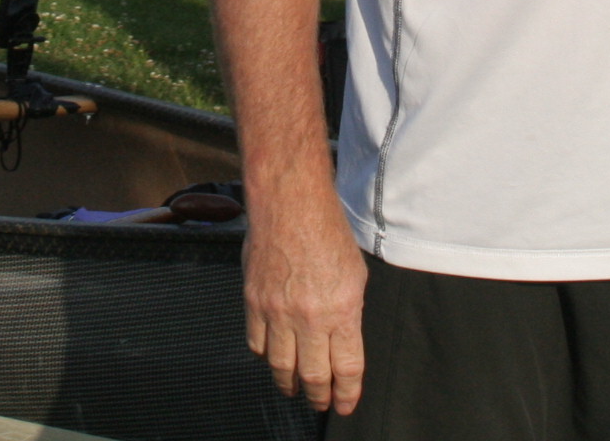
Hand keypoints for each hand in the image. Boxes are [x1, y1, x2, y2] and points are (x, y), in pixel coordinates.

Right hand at [243, 198, 367, 413]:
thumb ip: (347, 312)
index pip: (346, 367)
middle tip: (321, 403)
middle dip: (319, 396)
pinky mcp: (254, 302)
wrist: (290, 205)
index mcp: (341, 309)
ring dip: (290, 384)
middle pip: (313, 375)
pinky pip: (257, 343)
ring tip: (295, 390)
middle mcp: (309, 316)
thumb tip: (341, 340)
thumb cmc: (327, 232)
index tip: (346, 404)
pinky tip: (273, 358)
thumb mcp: (355, 274)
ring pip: (281, 366)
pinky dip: (266, 357)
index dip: (347, 393)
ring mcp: (277, 311)